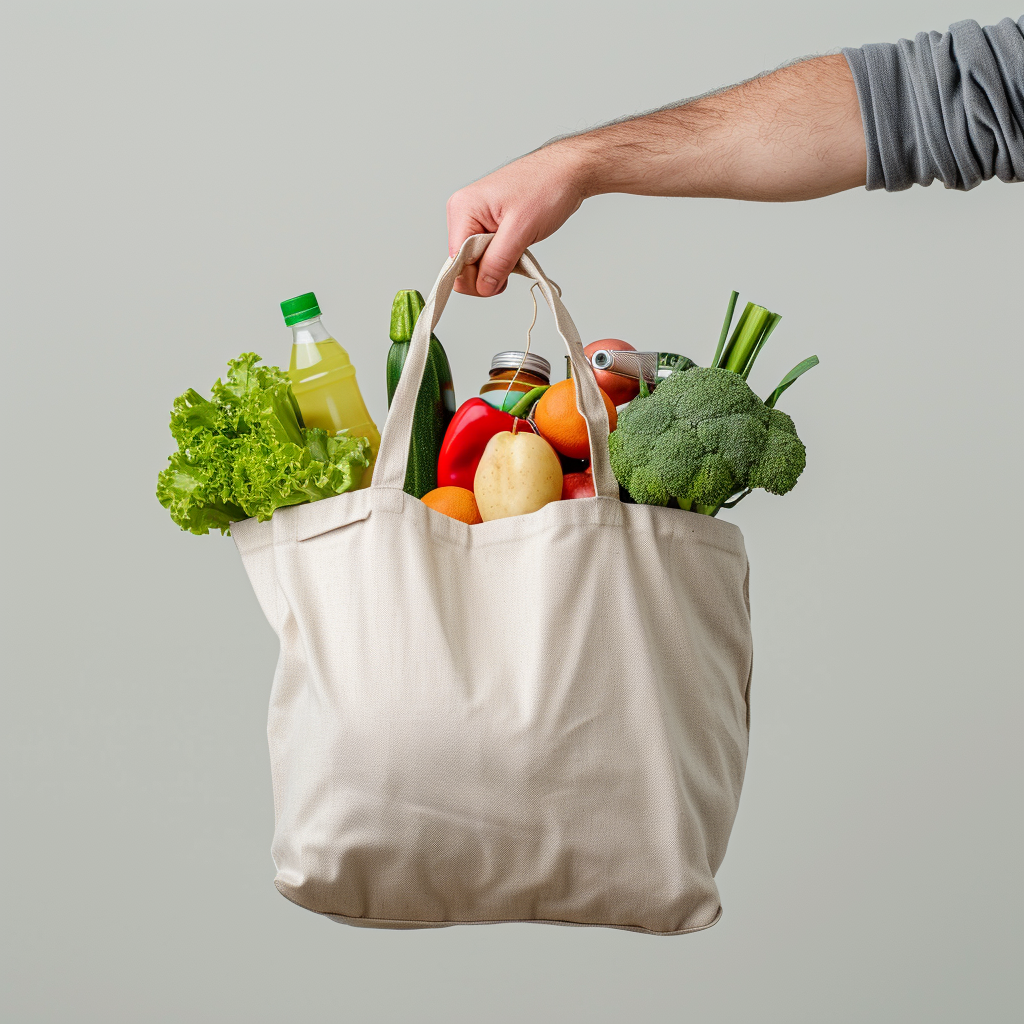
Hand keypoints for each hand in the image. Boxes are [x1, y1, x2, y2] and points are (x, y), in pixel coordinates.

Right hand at [446, 143, 589, 296]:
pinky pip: (488, 254)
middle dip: (489, 273)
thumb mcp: (521, 229)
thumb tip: (483, 287)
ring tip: (519, 249)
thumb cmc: (547, 187)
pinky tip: (517, 249)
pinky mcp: (488, 224)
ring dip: (499, 266)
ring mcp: (475, 219)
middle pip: (463, 265)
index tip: (501, 280)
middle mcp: (463, 214)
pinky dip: (503, 259)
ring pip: (477, 262)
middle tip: (515, 261)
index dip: (477, 278)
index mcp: (463, 210)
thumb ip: (498, 261)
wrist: (566, 171)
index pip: (455, 263)